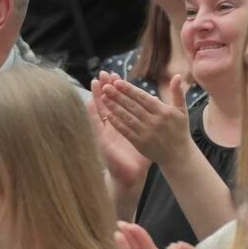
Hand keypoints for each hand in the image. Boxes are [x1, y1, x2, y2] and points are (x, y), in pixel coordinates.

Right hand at [90, 78, 150, 194]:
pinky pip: (96, 125)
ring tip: (94, 82)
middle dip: (107, 87)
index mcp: (127, 122)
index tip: (118, 75)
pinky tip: (88, 102)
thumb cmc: (141, 156)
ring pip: (100, 110)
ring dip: (97, 96)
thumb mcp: (150, 135)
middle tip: (104, 73)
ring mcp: (106, 132)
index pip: (122, 101)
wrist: (132, 175)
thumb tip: (159, 103)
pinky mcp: (101, 140)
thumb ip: (154, 119)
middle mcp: (114, 125)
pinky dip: (91, 113)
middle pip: (109, 102)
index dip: (119, 89)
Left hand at [101, 74, 192, 167]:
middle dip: (118, 95)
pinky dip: (117, 123)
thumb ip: (178, 93)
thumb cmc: (180, 130)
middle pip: (132, 106)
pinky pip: (126, 131)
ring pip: (127, 117)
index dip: (129, 89)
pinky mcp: (140, 143)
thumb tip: (177, 75)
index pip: (143, 98)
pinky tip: (107, 115)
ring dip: (114, 107)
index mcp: (163, 111)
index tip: (117, 82)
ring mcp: (146, 133)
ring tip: (103, 98)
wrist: (178, 156)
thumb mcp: (182, 111)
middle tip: (105, 86)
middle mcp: (154, 121)